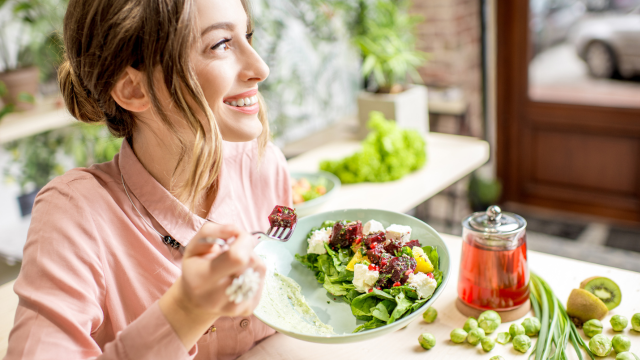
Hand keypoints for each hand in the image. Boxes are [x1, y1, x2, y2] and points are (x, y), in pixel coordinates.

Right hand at [159, 223, 265, 349]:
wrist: (195, 302)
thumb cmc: (195, 268)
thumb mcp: (194, 246)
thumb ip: (212, 231)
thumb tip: (237, 230)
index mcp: (201, 279)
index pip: (237, 257)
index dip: (243, 240)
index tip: (236, 236)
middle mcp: (217, 297)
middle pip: (251, 261)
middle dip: (247, 248)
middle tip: (234, 250)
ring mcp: (235, 307)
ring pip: (259, 269)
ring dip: (251, 259)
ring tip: (235, 264)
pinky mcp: (248, 310)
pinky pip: (262, 280)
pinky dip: (254, 272)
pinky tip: (240, 275)